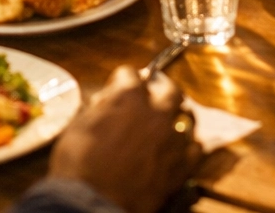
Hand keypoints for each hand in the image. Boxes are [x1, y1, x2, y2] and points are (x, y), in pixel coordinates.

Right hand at [47, 66, 201, 212]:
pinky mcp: (181, 167)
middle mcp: (156, 113)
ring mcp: (172, 140)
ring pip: (187, 118)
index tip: (119, 85)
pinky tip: (179, 149)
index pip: (130, 74)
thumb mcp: (79, 126)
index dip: (122, 79)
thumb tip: (106, 103)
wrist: (90, 202)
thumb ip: (99, 109)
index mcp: (129, 98)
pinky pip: (196, 149)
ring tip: (169, 121)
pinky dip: (188, 146)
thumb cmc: (79, 164)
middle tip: (154, 94)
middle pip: (171, 90)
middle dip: (162, 89)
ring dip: (177, 117)